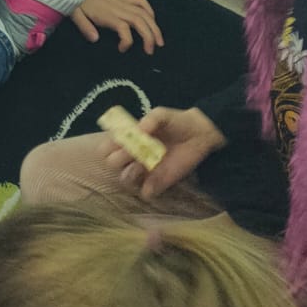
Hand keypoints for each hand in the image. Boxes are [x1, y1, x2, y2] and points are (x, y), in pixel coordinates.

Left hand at [70, 0, 163, 53]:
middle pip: (139, 22)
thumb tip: (95, 39)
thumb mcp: (75, 14)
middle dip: (149, 37)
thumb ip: (84, 27)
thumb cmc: (79, 0)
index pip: (123, 28)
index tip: (121, 50)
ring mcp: (124, 1)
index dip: (127, 41)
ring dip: (154, 27)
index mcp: (107, 14)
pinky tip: (153, 21)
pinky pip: (142, 1)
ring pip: (144, 13)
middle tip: (151, 51)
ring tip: (159, 41)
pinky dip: (150, 11)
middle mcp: (119, 8)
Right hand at [102, 106, 225, 199]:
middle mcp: (133, 154)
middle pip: (113, 163)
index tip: (121, 142)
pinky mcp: (160, 181)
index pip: (107, 146)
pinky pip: (146, 192)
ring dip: (130, 173)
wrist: (199, 134)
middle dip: (119, 159)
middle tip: (134, 152)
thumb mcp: (162, 115)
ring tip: (143, 164)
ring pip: (126, 178)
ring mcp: (146, 169)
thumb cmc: (176, 121)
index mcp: (129, 138)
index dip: (109, 146)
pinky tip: (152, 182)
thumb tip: (139, 129)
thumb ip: (150, 120)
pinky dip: (146, 190)